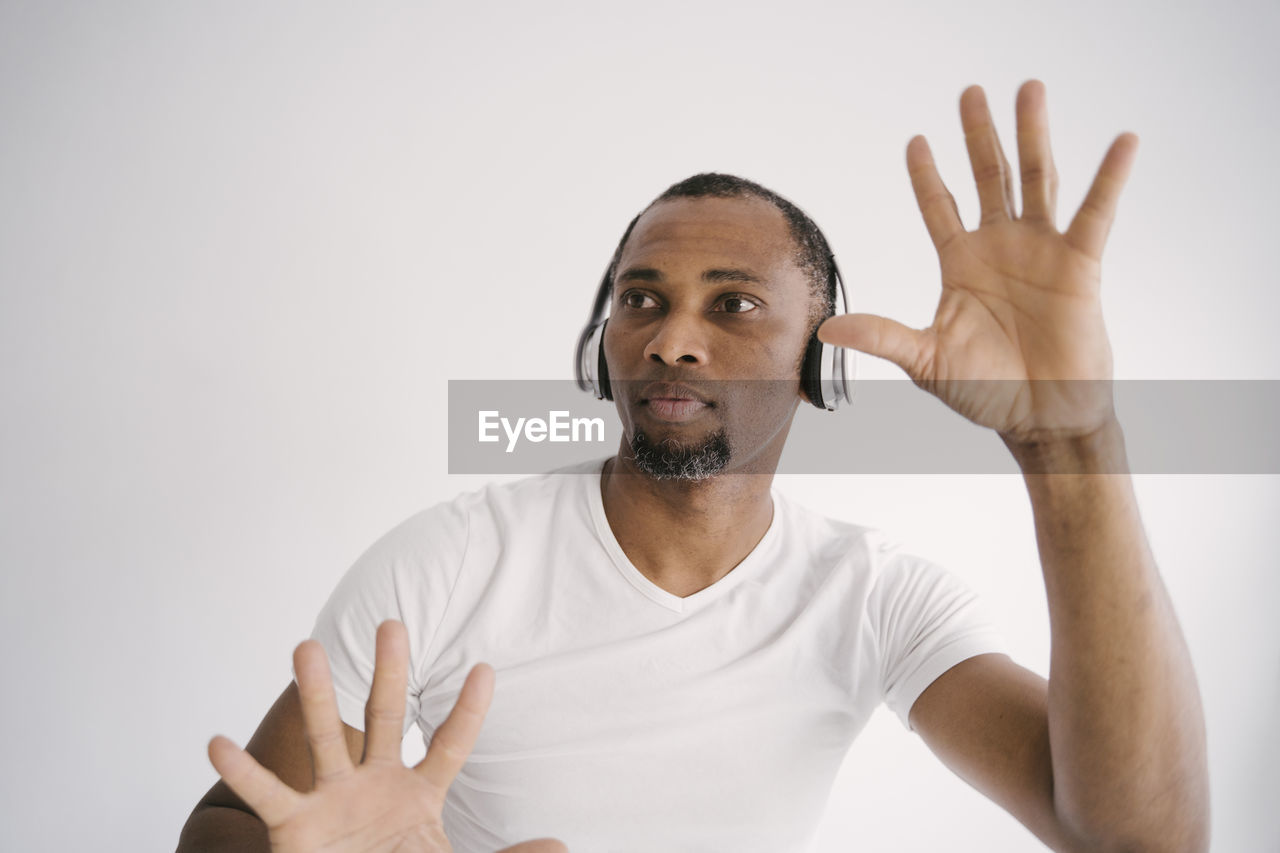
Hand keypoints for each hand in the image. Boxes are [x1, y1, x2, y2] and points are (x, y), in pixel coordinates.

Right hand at [208, 621, 565, 852]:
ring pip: (325, 738)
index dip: (467, 710)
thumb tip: (561, 848)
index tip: (485, 668)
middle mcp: (374, 784)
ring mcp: (332, 801)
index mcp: (418, 794)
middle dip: (389, 671)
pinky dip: (241, 773)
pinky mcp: (295, 827)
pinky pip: (268, 795)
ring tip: (304, 645)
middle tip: (392, 621)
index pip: (450, 744)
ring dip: (315, 694)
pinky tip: (216, 742)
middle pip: (385, 717)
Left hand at [819, 80, 1136, 443]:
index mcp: (961, 264)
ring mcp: (1041, 251)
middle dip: (979, 134)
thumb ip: (882, 336)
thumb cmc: (984, 392)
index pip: (939, 206)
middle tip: (971, 91)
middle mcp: (1000, 248)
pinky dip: (1110, 177)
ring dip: (1033, 134)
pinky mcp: (1080, 265)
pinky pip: (1096, 213)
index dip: (927, 175)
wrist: (1038, 418)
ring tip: (1030, 88)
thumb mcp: (925, 360)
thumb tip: (826, 328)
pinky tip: (1123, 141)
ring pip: (1036, 179)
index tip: (915, 140)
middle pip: (988, 176)